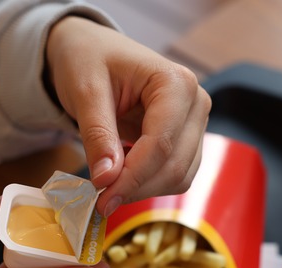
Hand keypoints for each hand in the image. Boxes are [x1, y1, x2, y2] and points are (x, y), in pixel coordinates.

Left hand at [46, 16, 211, 216]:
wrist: (93, 50)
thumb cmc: (89, 60)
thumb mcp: (85, 91)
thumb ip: (98, 135)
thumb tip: (107, 179)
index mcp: (176, 83)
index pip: (161, 144)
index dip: (132, 178)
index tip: (102, 199)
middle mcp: (196, 103)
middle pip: (174, 166)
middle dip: (136, 188)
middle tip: (100, 202)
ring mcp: (195, 124)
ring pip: (179, 177)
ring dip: (143, 190)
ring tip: (107, 189)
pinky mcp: (187, 140)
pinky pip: (174, 175)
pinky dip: (148, 184)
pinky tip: (121, 177)